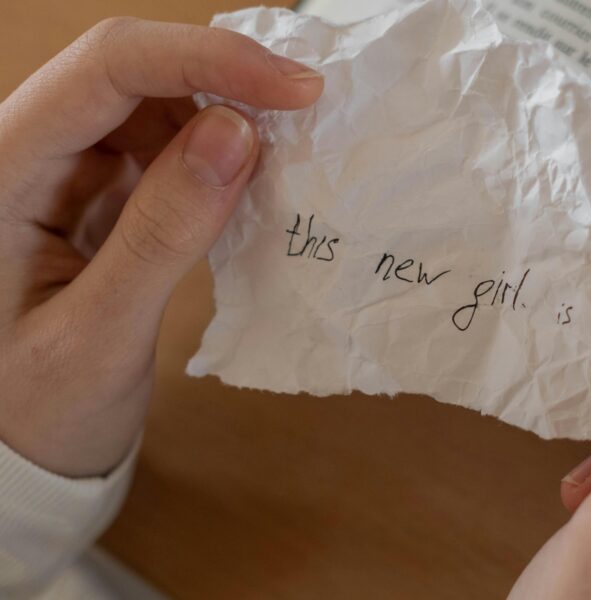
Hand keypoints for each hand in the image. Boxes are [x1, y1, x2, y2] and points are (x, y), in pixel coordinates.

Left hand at [0, 18, 322, 476]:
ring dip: (226, 116)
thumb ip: (163, 234)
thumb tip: (237, 133)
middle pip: (132, 72)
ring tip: (289, 151)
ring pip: (154, 105)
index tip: (292, 87)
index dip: (205, 59)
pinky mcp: (96, 195)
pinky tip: (254, 180)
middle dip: (225, 80)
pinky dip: (217, 156)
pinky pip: (164, 148)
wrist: (14, 453)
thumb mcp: (99, 334)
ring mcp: (62, 171)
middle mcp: (25, 152)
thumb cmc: (35, 409)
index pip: (106, 69)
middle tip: (308, 111)